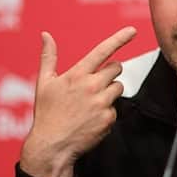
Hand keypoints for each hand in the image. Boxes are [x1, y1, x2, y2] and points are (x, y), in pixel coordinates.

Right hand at [19, 26, 136, 176]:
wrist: (52, 146)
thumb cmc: (47, 113)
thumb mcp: (44, 83)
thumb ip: (48, 57)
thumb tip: (46, 35)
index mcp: (77, 74)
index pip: (102, 51)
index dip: (119, 39)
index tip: (132, 31)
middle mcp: (92, 86)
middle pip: (116, 68)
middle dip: (109, 72)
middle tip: (95, 84)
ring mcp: (102, 103)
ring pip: (118, 88)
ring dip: (109, 92)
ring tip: (90, 103)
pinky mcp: (108, 118)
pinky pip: (115, 108)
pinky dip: (106, 112)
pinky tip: (92, 118)